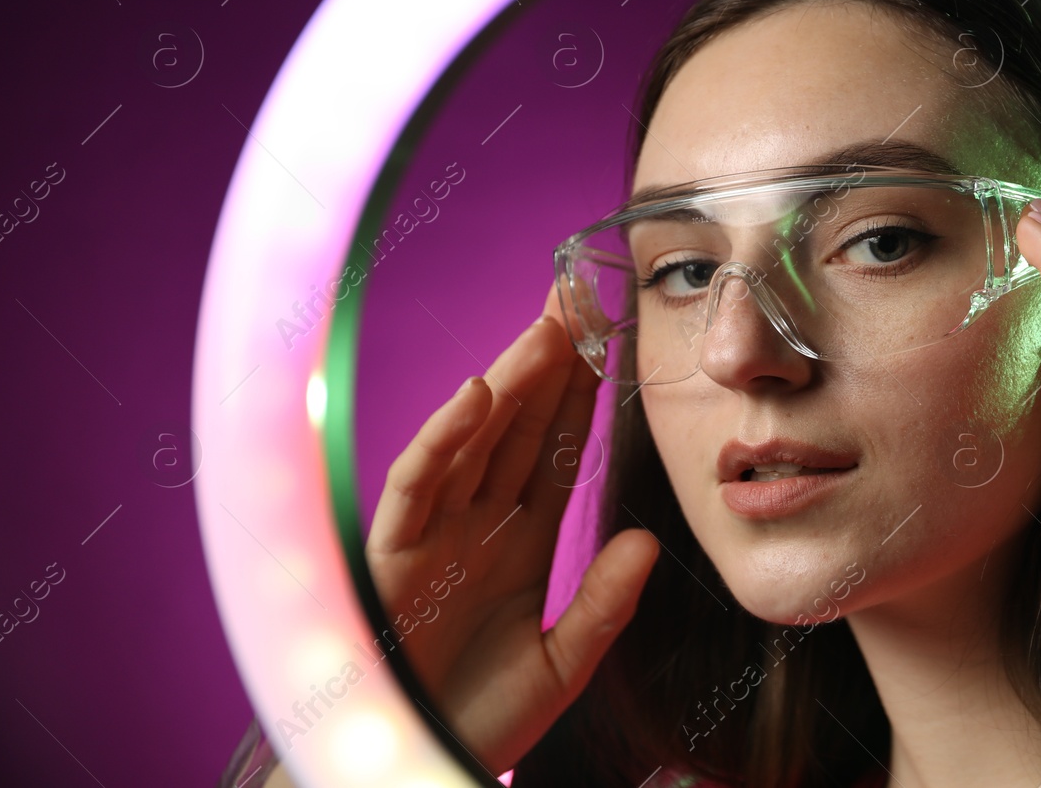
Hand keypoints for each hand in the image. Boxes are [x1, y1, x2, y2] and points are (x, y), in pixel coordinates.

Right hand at [363, 283, 660, 773]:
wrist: (410, 766)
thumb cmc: (477, 721)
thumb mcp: (561, 665)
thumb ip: (602, 604)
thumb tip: (647, 542)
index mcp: (518, 543)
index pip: (558, 454)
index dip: (585, 401)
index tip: (616, 345)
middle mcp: (476, 524)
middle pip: (519, 427)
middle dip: (550, 364)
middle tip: (581, 299)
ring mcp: (433, 532)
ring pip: (476, 439)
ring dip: (510, 380)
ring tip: (547, 325)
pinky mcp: (393, 552)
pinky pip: (419, 482)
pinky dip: (444, 436)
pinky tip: (476, 393)